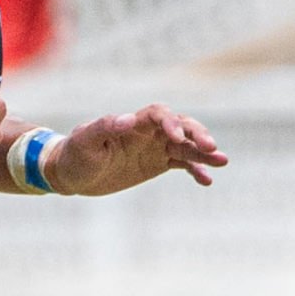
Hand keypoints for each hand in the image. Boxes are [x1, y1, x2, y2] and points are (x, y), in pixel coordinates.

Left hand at [50, 105, 227, 196]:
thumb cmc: (74, 154)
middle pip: (181, 126)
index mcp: (132, 122)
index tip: (177, 135)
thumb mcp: (84, 142)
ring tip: (222, 161)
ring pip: (187, 146)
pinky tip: (207, 181)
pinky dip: (196, 171)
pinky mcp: (158, 163)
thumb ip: (103, 128)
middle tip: (211, 148)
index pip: (158, 114)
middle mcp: (149, 132)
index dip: (170, 122)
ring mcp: (156, 147)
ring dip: (204, 153)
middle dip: (196, 134)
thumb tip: (127, 120)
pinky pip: (183, 165)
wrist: (72, 173)